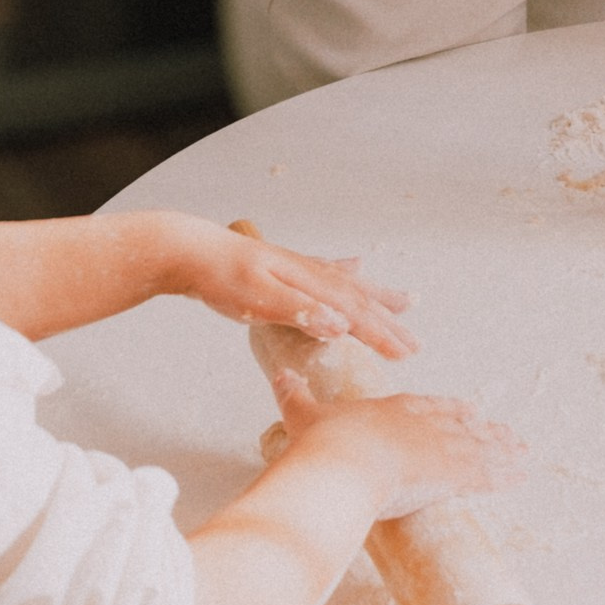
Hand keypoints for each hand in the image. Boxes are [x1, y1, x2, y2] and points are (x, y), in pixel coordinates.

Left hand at [161, 217, 413, 357]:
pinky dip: (348, 271)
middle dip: (388, 323)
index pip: (353, 313)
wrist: (189, 250)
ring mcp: (300, 267)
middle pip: (359, 299)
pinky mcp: (287, 267)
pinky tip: (356, 265)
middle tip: (415, 345)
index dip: (381, 335)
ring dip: (378, 297)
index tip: (405, 355)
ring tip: (405, 301)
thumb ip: (299, 312)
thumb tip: (340, 325)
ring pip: (351, 284)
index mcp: (308, 282)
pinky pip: (330, 270)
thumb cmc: (219, 276)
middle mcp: (311, 272)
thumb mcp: (257, 299)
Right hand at [271, 364, 522, 516]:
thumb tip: (281, 373)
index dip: (445, 409)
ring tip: (522, 452)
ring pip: (479, 447)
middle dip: (482, 429)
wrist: (341, 464)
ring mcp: (439, 447)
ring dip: (502, 450)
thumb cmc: (323, 444)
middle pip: (460, 424)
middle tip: (503, 431)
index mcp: (392, 408)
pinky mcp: (451, 472)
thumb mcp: (304, 414)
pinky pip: (485, 474)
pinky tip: (521, 475)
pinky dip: (505, 474)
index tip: (463, 409)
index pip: (426, 406)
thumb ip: (294, 394)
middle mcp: (422, 424)